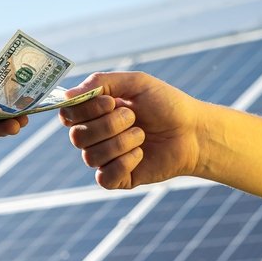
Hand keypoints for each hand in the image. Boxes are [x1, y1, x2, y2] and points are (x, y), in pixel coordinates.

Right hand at [59, 72, 201, 188]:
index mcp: (95, 112)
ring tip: (143, 135)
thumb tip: (68, 94)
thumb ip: (102, 82)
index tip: (110, 102)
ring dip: (121, 142)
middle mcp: (96, 136)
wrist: (193, 131)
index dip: (84, 110)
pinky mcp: (119, 178)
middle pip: (77, 137)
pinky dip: (123, 164)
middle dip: (108, 125)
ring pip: (91, 157)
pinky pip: (104, 177)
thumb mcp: (136, 83)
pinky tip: (141, 154)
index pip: (68, 114)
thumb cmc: (166, 104)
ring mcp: (106, 158)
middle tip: (133, 117)